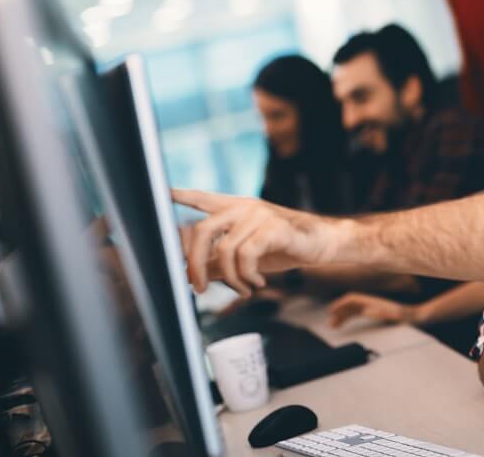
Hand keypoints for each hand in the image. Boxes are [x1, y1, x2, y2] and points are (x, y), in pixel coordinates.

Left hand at [173, 188, 338, 295]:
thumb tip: (185, 274)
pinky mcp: (274, 227)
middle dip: (193, 264)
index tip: (162, 193)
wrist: (321, 243)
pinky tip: (257, 282)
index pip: (203, 198)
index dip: (181, 196)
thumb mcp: (246, 254)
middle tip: (197, 288)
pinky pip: (246, 255)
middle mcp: (244, 207)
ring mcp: (259, 215)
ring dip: (230, 278)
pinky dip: (247, 275)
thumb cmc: (284, 246)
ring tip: (243, 288)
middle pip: (202, 230)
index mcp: (236, 209)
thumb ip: (216, 261)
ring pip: (224, 250)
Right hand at [328, 293, 415, 327]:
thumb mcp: (396, 315)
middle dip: (339, 311)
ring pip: (354, 308)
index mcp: (374, 302)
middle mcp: (373, 302)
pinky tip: (347, 323)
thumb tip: (367, 311)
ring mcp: (374, 306)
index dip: (342, 304)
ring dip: (343, 315)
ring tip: (334, 325)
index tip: (332, 311)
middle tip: (331, 324)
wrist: (418, 317)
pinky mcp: (377, 313)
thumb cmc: (407, 316)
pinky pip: (359, 312)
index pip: (353, 299)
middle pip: (351, 304)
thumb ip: (383, 313)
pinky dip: (351, 316)